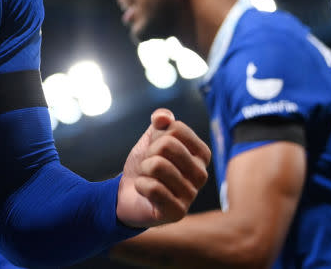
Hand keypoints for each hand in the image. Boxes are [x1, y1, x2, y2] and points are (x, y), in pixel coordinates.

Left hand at [116, 108, 210, 226]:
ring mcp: (191, 195)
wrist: (128, 194)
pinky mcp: (177, 212)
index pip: (177, 128)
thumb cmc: (146, 166)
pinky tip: (145, 192)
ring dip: (143, 170)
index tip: (156, 150)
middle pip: (167, 144)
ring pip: (158, 165)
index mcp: (201, 154)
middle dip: (148, 153)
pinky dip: (141, 186)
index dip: (156, 136)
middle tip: (149, 166)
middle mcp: (201, 174)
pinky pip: (153, 188)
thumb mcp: (151, 139)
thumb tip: (163, 117)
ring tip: (148, 178)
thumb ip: (160, 122)